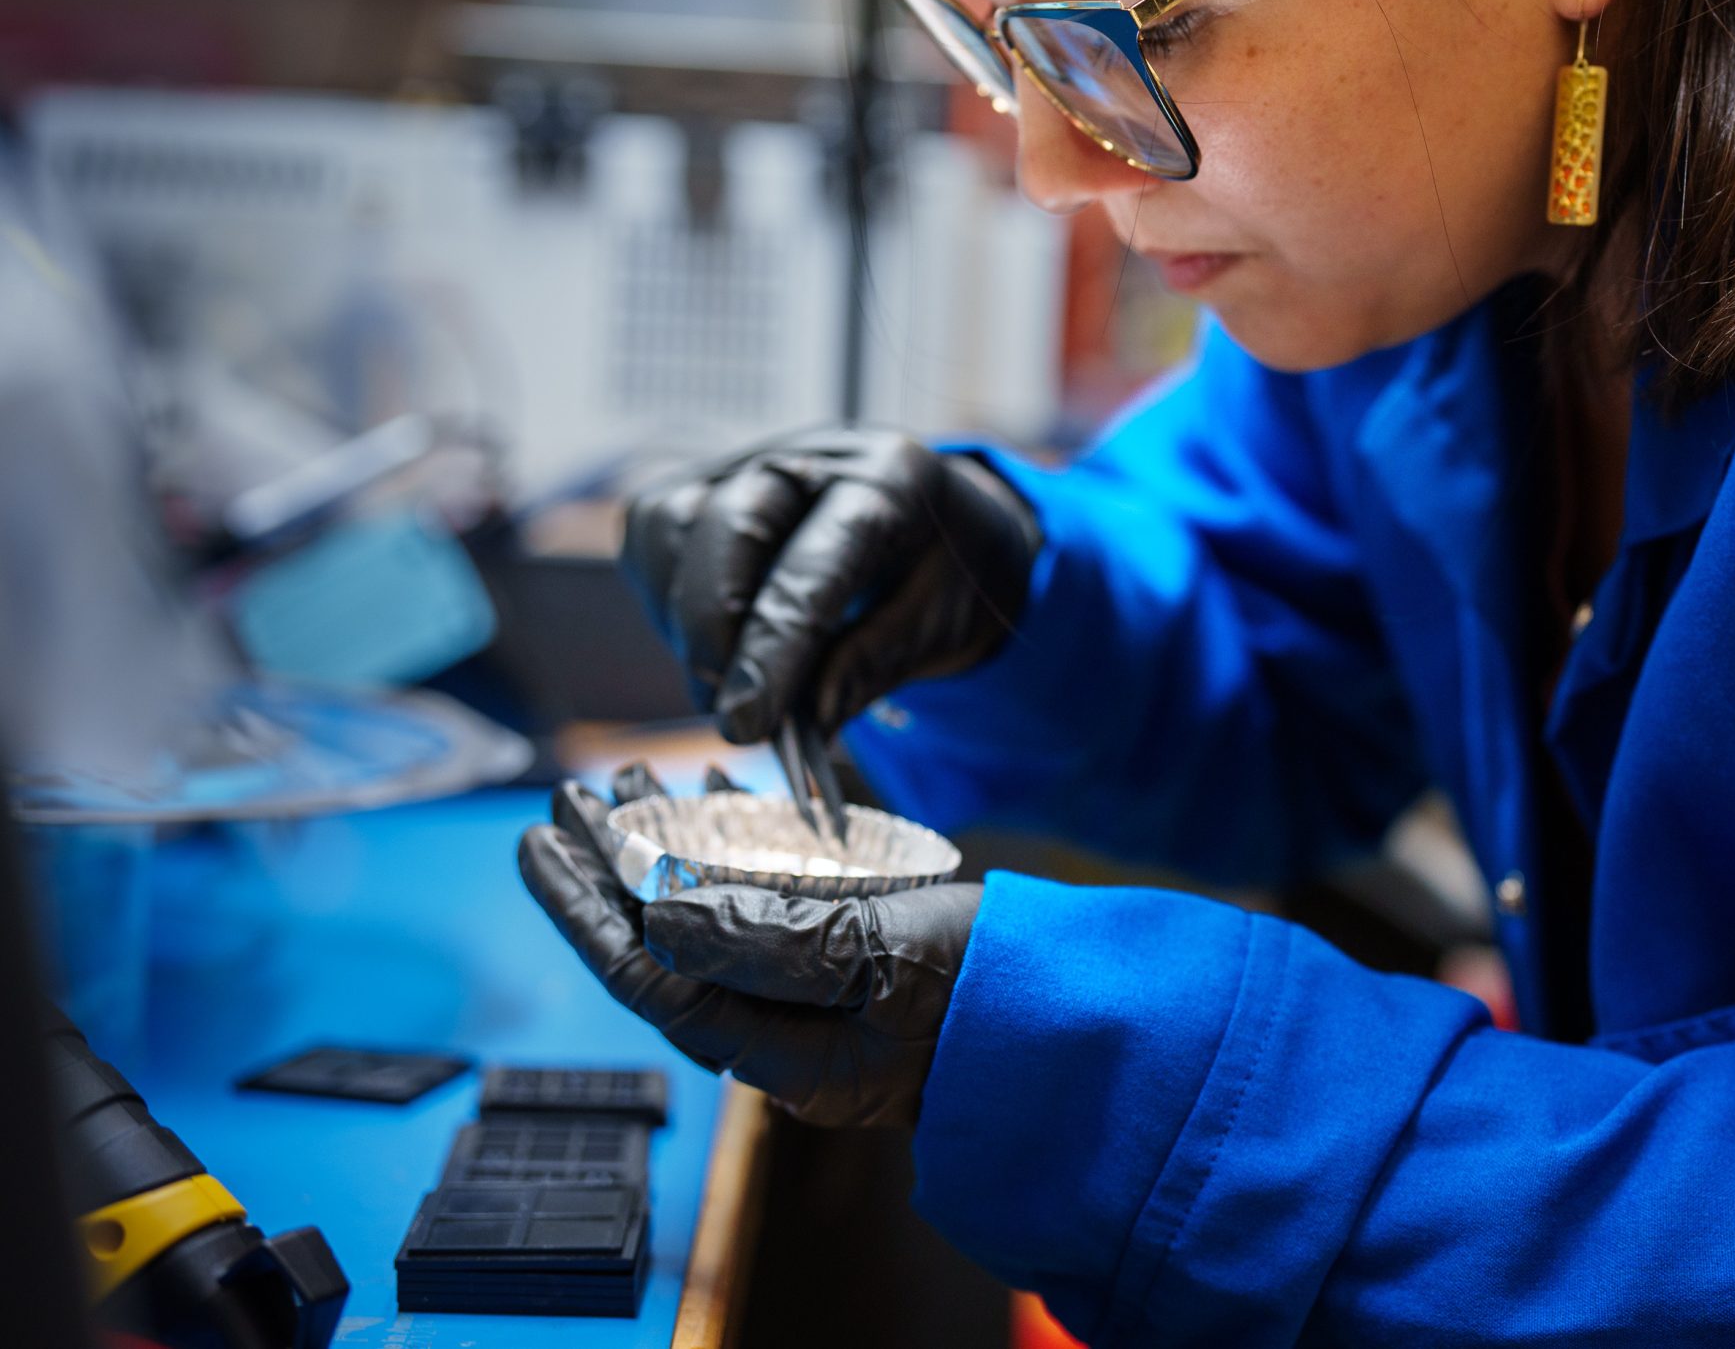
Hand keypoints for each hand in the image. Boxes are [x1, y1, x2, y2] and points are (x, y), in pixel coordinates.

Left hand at [516, 765, 980, 1128]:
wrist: (1098, 1013)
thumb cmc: (1003, 991)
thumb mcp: (883, 957)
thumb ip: (771, 938)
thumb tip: (655, 914)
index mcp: (784, 1050)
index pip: (654, 976)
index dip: (587, 906)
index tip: (543, 839)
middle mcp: (793, 1030)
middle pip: (673, 943)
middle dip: (615, 865)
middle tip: (572, 790)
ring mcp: (829, 998)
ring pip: (722, 915)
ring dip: (674, 846)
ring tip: (640, 777)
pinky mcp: (864, 960)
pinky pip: (780, 903)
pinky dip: (746, 848)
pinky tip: (726, 799)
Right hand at [621, 426, 1041, 742]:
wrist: (941, 526)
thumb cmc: (945, 573)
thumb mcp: (940, 624)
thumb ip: (871, 667)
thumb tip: (802, 725)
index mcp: (891, 478)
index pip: (816, 562)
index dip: (775, 647)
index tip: (748, 722)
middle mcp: (811, 455)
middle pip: (729, 526)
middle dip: (716, 632)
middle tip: (732, 716)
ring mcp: (751, 460)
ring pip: (673, 524)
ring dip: (684, 617)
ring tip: (724, 684)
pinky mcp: (706, 483)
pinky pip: (654, 532)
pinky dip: (665, 595)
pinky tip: (709, 643)